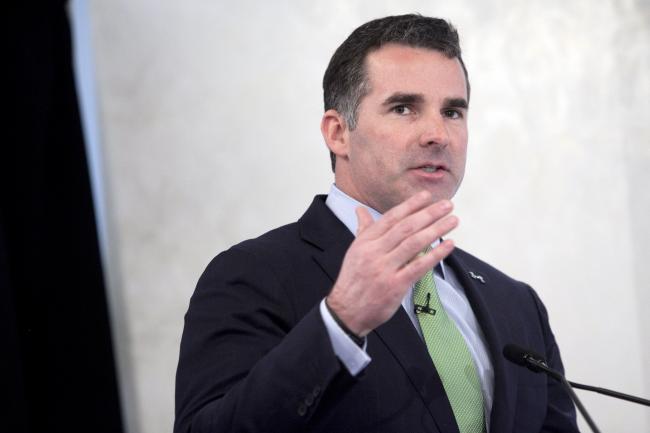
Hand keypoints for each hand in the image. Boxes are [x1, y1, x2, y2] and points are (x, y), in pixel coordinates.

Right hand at [326, 191, 457, 336]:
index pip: (391, 218)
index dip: (411, 205)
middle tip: (447, 205)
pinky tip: (448, 245)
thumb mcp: (355, 250)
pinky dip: (435, 254)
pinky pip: (419, 266)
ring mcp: (385, 269)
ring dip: (436, 230)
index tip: (427, 196)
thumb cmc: (353, 280)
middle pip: (406, 227)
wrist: (346, 310)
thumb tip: (360, 210)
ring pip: (414, 244)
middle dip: (429, 214)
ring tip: (452, 221)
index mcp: (365, 241)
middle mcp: (375, 252)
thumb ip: (363, 229)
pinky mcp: (395, 285)